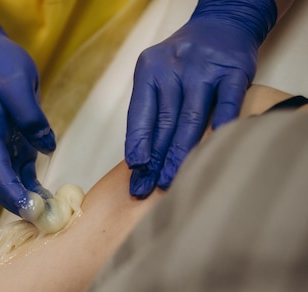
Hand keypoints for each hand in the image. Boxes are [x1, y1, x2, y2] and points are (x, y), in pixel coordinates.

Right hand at [0, 10, 54, 216]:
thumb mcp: (18, 82)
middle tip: (43, 220)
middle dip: (17, 203)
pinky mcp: (12, 148)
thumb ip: (30, 114)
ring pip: (8, 184)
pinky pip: (21, 175)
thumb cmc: (3, 65)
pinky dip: (33, 189)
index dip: (10, 191)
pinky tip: (49, 200)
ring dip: (26, 200)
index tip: (28, 208)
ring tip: (50, 215)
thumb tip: (45, 146)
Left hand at [125, 0, 276, 197]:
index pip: (141, 113)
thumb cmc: (182, 61)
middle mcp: (175, 67)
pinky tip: (211, 151)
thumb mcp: (157, 74)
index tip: (135, 168)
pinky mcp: (234, 71)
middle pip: (164, 122)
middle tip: (147, 187)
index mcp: (150, 69)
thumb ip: (149, 108)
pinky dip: (220, 127)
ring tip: (170, 180)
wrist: (222, 24)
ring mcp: (206, 68)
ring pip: (191, 118)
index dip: (138, 143)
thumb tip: (138, 158)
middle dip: (155, 159)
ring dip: (180, 154)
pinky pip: (227, 104)